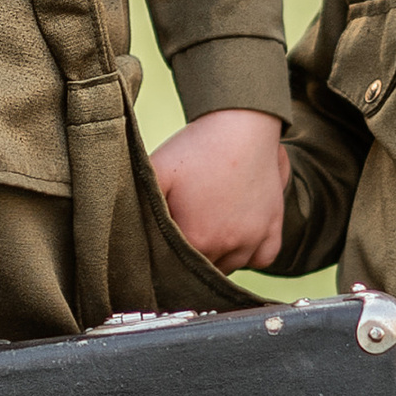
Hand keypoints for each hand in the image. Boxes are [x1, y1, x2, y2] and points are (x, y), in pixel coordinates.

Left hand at [151, 108, 289, 270]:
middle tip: (187, 230)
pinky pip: (264, 259)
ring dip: (220, 257)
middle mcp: (227, 245)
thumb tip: (121, 231)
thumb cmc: (196, 147)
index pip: (177, 268)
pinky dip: (252, 254)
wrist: (240, 124)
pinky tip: (238, 237)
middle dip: (193, 258)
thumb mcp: (156, 171)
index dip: (169, 257)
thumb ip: (137, 204)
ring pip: (233, 267)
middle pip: (205, 271)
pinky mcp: (274, 226)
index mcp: (195, 238)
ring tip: (210, 229)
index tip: (167, 239)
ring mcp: (254, 238)